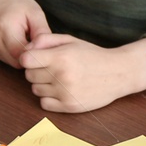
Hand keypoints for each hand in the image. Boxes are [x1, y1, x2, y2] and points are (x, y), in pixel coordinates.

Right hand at [0, 0, 50, 65]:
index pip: (23, 54)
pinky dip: (12, 54)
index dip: (36, 54)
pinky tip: (16, 42)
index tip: (45, 48)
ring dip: (21, 56)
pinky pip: (3, 58)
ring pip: (10, 62)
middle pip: (16, 61)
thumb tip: (48, 50)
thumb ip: (43, 32)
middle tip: (37, 45)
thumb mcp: (36, 14)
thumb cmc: (19, 4)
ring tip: (26, 41)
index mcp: (5, 28)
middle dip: (30, 56)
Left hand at [20, 34, 145, 111]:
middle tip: (54, 69)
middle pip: (29, 76)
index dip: (30, 58)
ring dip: (45, 85)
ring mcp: (65, 92)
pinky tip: (63, 91)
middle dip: (38, 71)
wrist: (120, 72)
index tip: (39, 59)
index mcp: (61, 57)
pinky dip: (50, 98)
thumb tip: (25, 49)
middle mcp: (61, 75)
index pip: (25, 60)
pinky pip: (44, 103)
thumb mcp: (71, 41)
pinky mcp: (69, 106)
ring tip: (61, 80)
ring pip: (36, 90)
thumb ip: (45, 40)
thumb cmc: (94, 55)